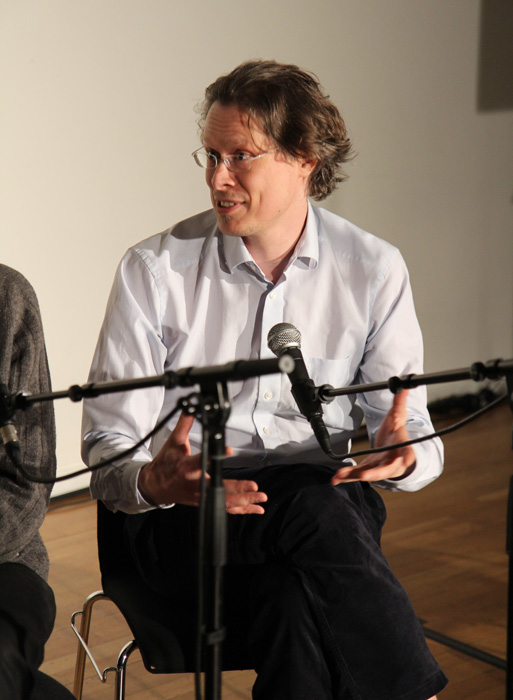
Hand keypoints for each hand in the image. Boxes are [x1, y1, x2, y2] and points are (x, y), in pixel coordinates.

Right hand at [138, 412, 267, 513]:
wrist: (154, 486)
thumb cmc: (165, 464)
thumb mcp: (173, 442)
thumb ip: (185, 424)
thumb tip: (191, 407)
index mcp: (185, 467)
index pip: (201, 460)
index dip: (215, 456)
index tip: (229, 451)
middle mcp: (194, 484)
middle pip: (217, 488)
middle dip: (237, 489)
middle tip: (254, 486)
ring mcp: (200, 496)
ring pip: (223, 502)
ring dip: (244, 502)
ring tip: (260, 496)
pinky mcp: (204, 502)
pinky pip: (224, 509)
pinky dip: (241, 510)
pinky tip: (256, 509)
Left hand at [331, 389, 415, 485]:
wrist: (393, 448)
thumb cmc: (397, 433)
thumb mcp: (398, 416)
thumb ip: (399, 402)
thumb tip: (404, 384)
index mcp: (403, 449)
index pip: (408, 453)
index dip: (407, 457)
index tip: (407, 461)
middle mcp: (392, 462)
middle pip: (386, 470)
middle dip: (375, 473)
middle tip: (365, 475)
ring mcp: (379, 468)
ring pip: (368, 474)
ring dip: (354, 476)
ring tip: (339, 476)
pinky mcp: (368, 469)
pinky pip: (357, 474)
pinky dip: (346, 476)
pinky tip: (335, 479)